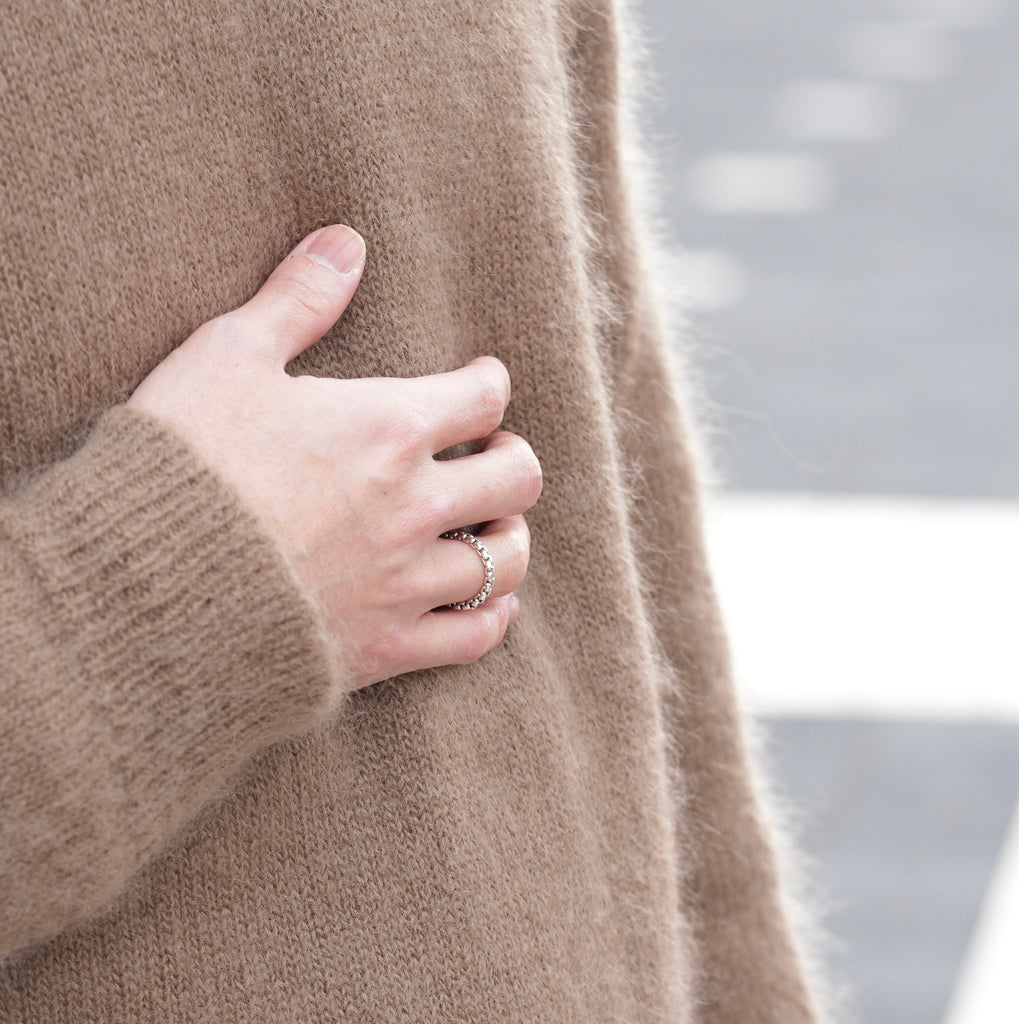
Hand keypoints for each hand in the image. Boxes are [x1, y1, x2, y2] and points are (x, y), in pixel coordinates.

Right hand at [128, 224, 541, 688]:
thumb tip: (346, 240)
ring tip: (494, 526)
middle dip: (514, 459)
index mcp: (388, 429)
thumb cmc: (182, 464)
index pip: (482, 397)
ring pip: (507, 560)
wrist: (142, 589)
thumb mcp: (227, 358)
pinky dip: (491, 617)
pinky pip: (472, 637)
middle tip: (494, 454)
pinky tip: (489, 603)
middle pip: (518, 478)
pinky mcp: (386, 646)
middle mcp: (414, 505)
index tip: (483, 380)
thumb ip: (297, 299)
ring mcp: (405, 581)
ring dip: (510, 537)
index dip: (490, 382)